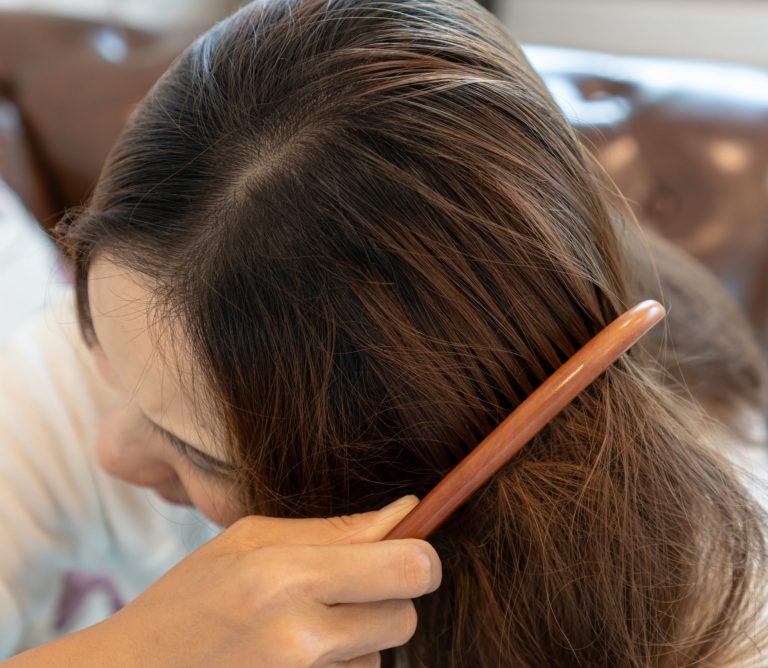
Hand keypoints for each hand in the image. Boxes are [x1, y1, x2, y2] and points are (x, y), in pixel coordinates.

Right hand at [92, 495, 437, 666]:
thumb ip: (333, 528)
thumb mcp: (248, 541)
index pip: (408, 567)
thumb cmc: (187, 600)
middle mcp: (301, 638)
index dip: (421, 557)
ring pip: (381, 656)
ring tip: (301, 629)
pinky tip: (291, 658)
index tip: (410, 552)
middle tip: (348, 589)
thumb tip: (408, 510)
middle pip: (406, 617)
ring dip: (359, 640)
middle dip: (390, 599)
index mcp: (287, 577)